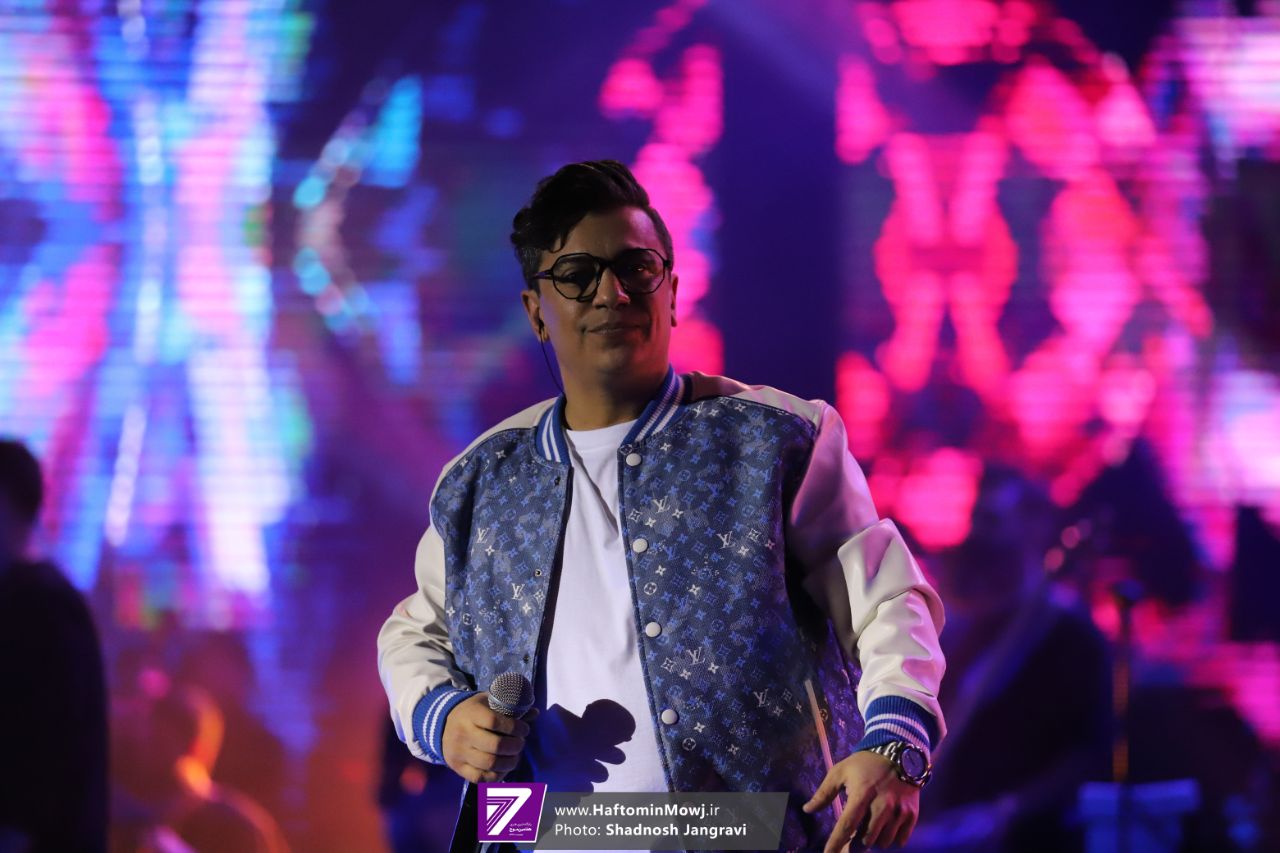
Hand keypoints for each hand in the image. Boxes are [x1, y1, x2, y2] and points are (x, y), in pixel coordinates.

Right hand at [441, 692, 537, 782]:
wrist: (442, 724)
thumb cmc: (472, 711)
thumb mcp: (488, 702)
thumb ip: (510, 707)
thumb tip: (534, 713)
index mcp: (471, 714)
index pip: (495, 722)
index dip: (515, 727)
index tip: (524, 729)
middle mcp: (463, 734)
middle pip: (495, 746)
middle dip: (515, 746)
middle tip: (520, 743)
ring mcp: (459, 752)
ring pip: (489, 764)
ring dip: (509, 762)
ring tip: (515, 756)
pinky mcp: (457, 767)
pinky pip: (480, 778)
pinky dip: (497, 775)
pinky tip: (504, 767)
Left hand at [803, 750, 919, 850]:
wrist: (899, 753)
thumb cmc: (865, 764)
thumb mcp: (840, 772)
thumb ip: (824, 793)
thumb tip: (807, 809)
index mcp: (862, 793)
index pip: (847, 825)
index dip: (836, 843)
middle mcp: (882, 805)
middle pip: (866, 839)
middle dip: (857, 843)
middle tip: (854, 836)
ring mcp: (899, 810)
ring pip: (883, 842)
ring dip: (874, 840)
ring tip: (870, 828)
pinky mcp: (912, 814)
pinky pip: (901, 840)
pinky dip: (892, 839)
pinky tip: (886, 829)